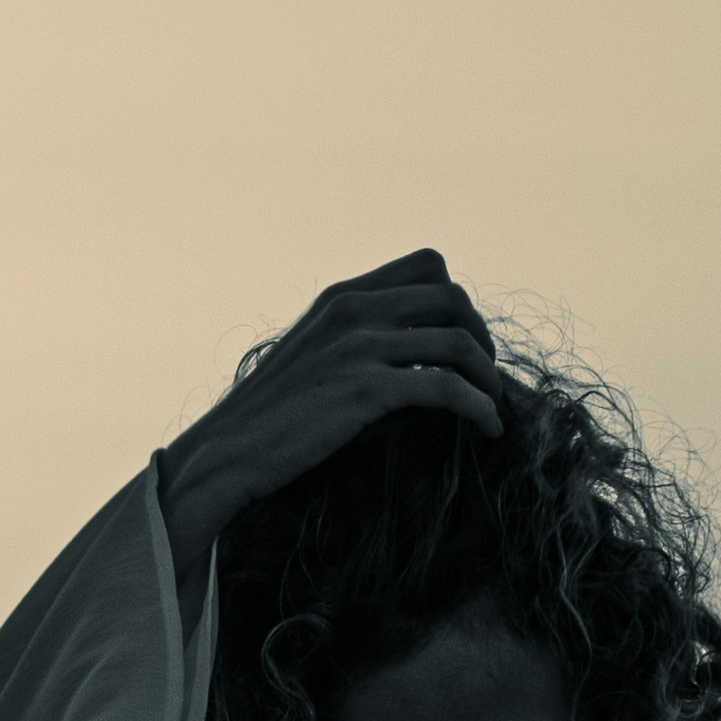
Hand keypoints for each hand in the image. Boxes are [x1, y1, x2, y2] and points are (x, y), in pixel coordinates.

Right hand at [155, 251, 504, 583]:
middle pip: (453, 297)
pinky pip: (448, 388)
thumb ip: (360, 347)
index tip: (464, 343)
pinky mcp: (365, 389)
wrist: (227, 454)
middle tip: (487, 377)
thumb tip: (417, 367)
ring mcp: (358, 346)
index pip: (427, 266)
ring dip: (489, 376)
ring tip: (493, 407)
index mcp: (341, 297)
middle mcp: (352, 309)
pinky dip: (480, 407)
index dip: (458, 303)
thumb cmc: (269, 422)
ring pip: (459, 340)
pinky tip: (489, 429)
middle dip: (483, 336)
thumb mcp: (314, 361)